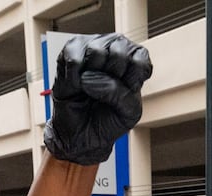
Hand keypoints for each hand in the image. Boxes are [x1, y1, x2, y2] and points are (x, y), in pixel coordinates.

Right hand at [44, 34, 153, 164]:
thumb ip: (120, 93)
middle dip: (112, 78)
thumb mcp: (128, 113)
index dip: (131, 80)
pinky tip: (76, 86)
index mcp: (135, 61)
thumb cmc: (107, 120)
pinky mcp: (71, 51)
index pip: (140, 59)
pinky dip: (74, 79)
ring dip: (92, 77)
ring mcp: (92, 46)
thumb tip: (91, 78)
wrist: (81, 135)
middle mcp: (115, 48)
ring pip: (96, 51)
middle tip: (104, 92)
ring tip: (89, 87)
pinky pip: (74, 59)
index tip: (124, 94)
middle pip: (119, 51)